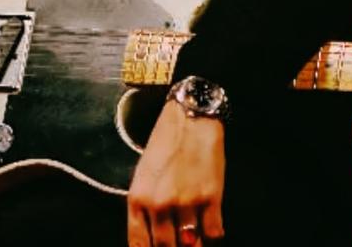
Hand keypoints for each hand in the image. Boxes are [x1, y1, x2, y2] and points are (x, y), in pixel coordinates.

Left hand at [127, 101, 225, 246]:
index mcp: (138, 198)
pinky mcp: (210, 197)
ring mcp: (186, 202)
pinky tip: (210, 225)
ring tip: (194, 236)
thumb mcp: (143, 176)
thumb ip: (144, 209)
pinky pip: (213, 233)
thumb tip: (154, 238)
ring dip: (194, 243)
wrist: (190, 119)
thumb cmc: (165, 145)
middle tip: (180, 241)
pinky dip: (213, 234)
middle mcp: (159, 203)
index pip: (139, 244)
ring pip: (190, 244)